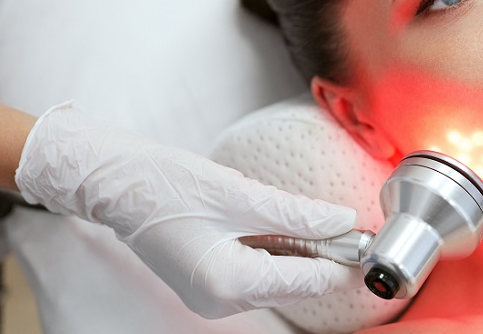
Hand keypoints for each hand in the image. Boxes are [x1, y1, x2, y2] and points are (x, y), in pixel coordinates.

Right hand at [16, 103, 360, 317]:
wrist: (113, 182)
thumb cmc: (163, 184)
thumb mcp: (238, 194)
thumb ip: (295, 213)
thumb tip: (339, 221)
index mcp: (230, 283)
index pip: (308, 280)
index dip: (343, 258)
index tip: (369, 239)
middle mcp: (221, 301)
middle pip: (294, 283)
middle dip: (323, 254)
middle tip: (346, 223)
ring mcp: (212, 295)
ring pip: (276, 277)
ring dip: (299, 250)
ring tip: (315, 220)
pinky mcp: (207, 282)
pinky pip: (255, 271)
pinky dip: (274, 250)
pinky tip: (280, 225)